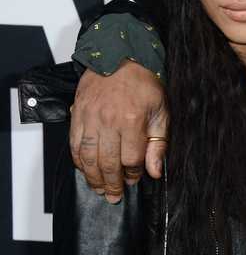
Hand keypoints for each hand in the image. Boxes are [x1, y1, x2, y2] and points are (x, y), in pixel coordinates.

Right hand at [69, 61, 167, 202]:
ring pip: (88, 157)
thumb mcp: (162, 112)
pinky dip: (78, 161)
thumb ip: (159, 143)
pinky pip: (74, 145)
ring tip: (99, 189)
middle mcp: (108, 121)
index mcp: (132, 120)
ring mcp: (90, 118)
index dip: (135, 174)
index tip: (137, 178)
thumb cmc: (144, 85)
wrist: (120, 59)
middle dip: (112, 183)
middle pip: (108, 163)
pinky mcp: (77, 116)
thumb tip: (155, 171)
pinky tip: (85, 170)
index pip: (132, 159)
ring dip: (93, 177)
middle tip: (114, 196)